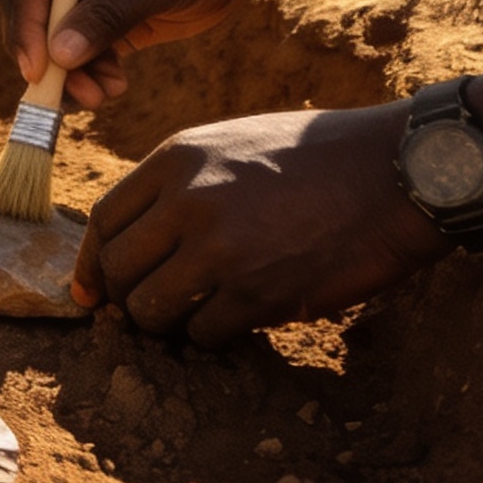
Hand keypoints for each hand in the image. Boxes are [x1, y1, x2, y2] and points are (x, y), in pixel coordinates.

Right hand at [0, 0, 273, 105]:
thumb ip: (108, 15)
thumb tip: (58, 55)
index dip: (27, 27)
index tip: (37, 72)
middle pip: (33, 13)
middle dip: (48, 58)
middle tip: (76, 96)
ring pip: (54, 39)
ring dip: (72, 73)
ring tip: (105, 96)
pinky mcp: (103, 12)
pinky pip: (80, 49)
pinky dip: (90, 73)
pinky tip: (116, 86)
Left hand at [72, 106, 451, 342]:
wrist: (390, 172)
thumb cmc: (312, 159)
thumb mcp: (229, 146)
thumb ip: (178, 185)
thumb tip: (132, 241)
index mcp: (176, 158)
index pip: (103, 220)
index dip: (92, 262)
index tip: (92, 291)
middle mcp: (187, 200)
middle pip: (118, 269)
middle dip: (125, 298)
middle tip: (150, 310)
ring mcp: (220, 248)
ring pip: (151, 311)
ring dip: (166, 323)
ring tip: (195, 314)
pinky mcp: (257, 293)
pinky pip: (203, 335)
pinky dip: (211, 337)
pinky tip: (236, 319)